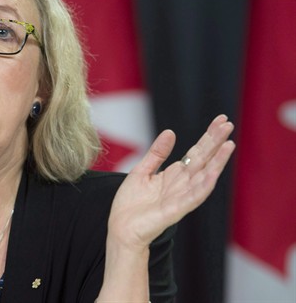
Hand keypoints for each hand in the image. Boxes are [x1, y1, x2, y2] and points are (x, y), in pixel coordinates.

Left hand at [108, 114, 234, 250]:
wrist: (120, 229)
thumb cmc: (130, 204)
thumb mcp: (141, 171)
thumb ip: (156, 154)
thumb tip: (170, 132)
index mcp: (174, 175)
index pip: (196, 152)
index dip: (208, 136)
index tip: (220, 120)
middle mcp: (181, 184)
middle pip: (202, 159)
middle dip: (215, 142)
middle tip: (228, 124)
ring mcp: (181, 197)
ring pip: (204, 176)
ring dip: (217, 162)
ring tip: (228, 145)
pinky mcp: (175, 210)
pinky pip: (193, 197)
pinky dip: (203, 186)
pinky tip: (212, 174)